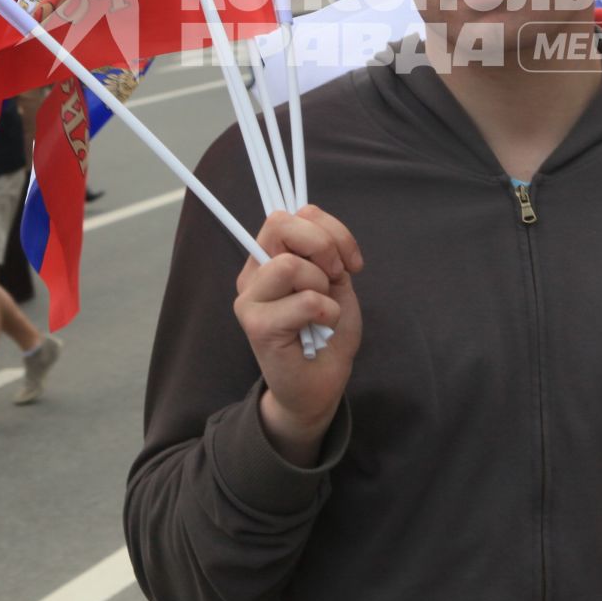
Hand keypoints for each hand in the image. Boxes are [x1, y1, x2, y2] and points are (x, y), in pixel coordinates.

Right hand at [235, 206, 363, 466]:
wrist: (318, 386)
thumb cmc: (327, 333)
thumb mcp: (334, 280)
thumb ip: (324, 249)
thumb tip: (313, 219)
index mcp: (269, 257)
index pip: (290, 214)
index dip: (329, 229)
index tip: (350, 261)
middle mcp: (253, 274)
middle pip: (280, 224)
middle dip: (323, 245)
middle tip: (336, 276)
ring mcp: (250, 299)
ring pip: (290, 264)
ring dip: (322, 286)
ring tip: (324, 309)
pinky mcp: (257, 326)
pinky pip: (305, 301)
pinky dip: (328, 312)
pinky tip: (322, 328)